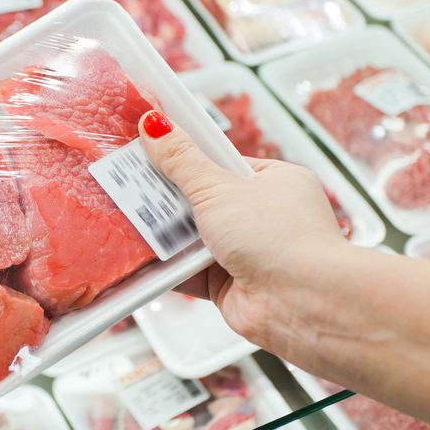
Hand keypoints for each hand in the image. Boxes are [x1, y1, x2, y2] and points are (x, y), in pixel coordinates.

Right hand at [138, 110, 348, 351]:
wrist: (302, 303)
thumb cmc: (277, 236)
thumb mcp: (219, 189)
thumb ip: (182, 161)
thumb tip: (154, 126)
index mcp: (274, 182)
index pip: (221, 163)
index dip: (185, 159)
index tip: (150, 152)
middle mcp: (262, 217)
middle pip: (201, 201)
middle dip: (168, 200)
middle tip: (128, 186)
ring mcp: (246, 253)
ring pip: (192, 238)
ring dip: (165, 234)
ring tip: (127, 220)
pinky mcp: (228, 285)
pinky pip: (188, 272)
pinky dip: (167, 268)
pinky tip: (139, 259)